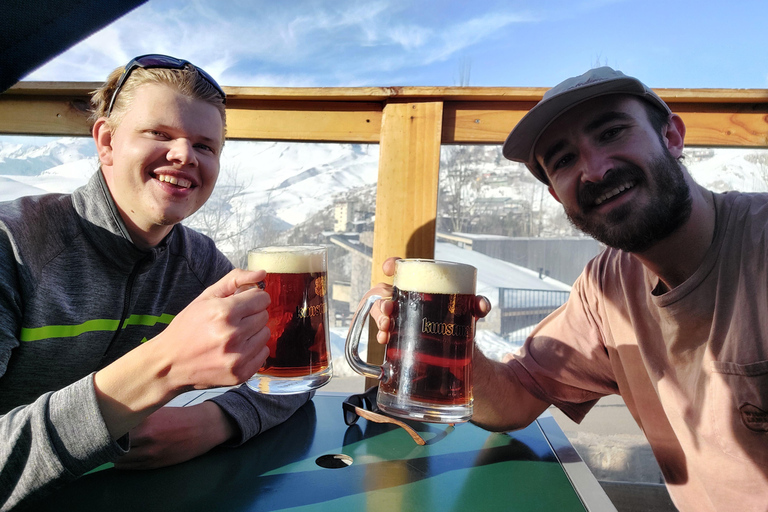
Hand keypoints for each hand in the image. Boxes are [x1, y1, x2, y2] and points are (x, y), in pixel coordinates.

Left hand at [115, 402, 234, 469]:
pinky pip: (131, 467)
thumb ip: (137, 416)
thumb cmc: (179, 416)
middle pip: (115, 446)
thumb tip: (115, 417)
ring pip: (120, 460)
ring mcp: (151, 454)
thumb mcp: (158, 411)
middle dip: (109, 442)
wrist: (203, 428)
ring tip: (115, 446)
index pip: (116, 429)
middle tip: (106, 436)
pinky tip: (125, 455)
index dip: (108, 428)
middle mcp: (147, 439)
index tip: (104, 424)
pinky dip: (124, 463)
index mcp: (147, 422)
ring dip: (115, 454)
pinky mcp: (155, 464)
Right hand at [156, 268, 271, 390]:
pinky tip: (236, 350)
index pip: (262, 298)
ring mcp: (238, 357)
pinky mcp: (241, 374)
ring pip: (265, 334)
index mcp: (224, 312)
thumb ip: (234, 280)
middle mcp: (233, 334)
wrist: (169, 364)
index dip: (253, 298)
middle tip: (234, 321)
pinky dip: (254, 350)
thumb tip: (262, 273)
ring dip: (254, 332)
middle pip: (264, 316)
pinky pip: (263, 354)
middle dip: (252, 315)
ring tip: (234, 336)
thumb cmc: (187, 327)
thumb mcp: (206, 297)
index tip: (243, 303)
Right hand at [371, 257, 491, 344]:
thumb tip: (482, 304)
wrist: (457, 352)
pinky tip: (384, 339)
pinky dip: (381, 335)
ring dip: (380, 317)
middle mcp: (405, 299)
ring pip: (381, 312)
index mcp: (419, 286)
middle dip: (383, 299)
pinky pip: (383, 332)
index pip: (400, 270)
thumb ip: (477, 304)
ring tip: (386, 327)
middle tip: (390, 309)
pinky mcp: (397, 337)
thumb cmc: (458, 321)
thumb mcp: (469, 311)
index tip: (388, 267)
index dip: (391, 265)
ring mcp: (399, 318)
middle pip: (385, 293)